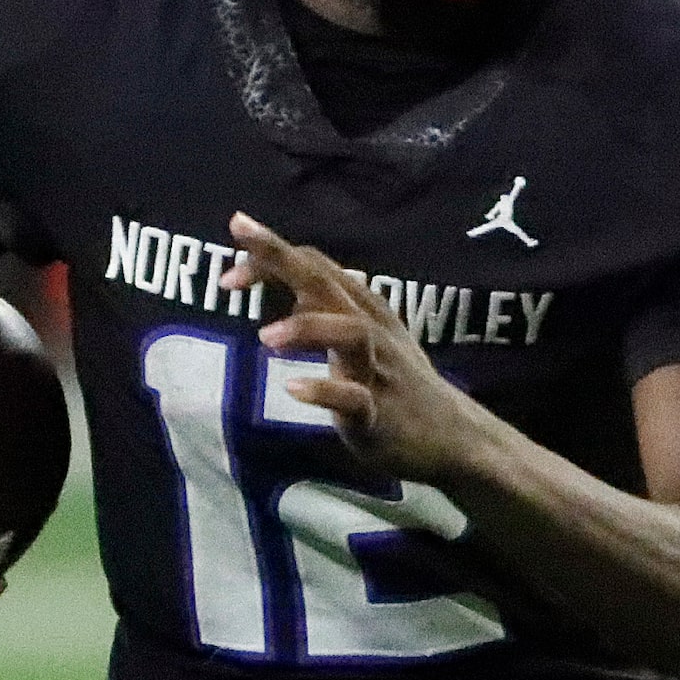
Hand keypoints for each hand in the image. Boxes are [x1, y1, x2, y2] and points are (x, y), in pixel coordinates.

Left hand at [226, 211, 502, 485]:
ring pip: (351, 333)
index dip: (270, 257)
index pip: (314, 266)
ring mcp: (378, 370)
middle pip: (325, 281)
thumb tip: (294, 282)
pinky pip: (354, 398)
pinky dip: (324, 390)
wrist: (452, 436)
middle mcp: (371, 329)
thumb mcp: (365, 336)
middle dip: (280, 257)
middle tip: (236, 243)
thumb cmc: (397, 382)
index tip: (227, 273)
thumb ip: (329, 308)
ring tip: (265, 337)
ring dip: (308, 327)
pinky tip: (293, 388)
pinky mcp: (380, 413)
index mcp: (363, 309)